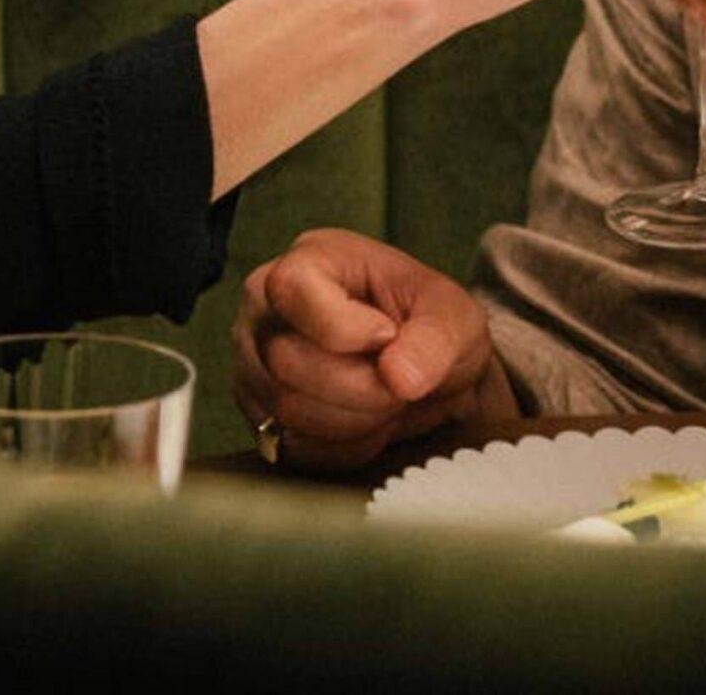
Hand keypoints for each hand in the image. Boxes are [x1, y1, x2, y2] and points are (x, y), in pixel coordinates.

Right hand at [231, 228, 516, 471]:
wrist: (421, 371)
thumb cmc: (429, 328)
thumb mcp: (453, 317)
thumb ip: (434, 339)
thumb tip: (398, 376)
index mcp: (311, 259)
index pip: (291, 288)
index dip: (342, 327)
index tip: (388, 335)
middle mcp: (264, 305)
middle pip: (286, 359)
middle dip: (360, 386)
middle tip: (399, 382)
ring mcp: (251, 360)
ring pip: (286, 407)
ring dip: (354, 420)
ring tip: (386, 399)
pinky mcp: (258, 411)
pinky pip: (289, 444)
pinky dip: (340, 446)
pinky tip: (365, 422)